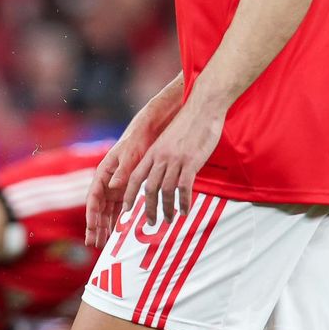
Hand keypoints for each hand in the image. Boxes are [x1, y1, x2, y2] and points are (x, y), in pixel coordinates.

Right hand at [85, 122, 152, 248]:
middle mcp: (105, 184)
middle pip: (97, 209)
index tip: (91, 228)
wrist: (146, 136)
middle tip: (92, 243)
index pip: (93, 197)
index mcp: (102, 174)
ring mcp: (114, 189)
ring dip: (103, 228)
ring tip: (101, 245)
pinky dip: (115, 222)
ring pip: (106, 213)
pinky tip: (115, 235)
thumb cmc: (135, 143)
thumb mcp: (129, 155)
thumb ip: (122, 171)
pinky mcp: (124, 192)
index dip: (91, 214)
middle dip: (94, 227)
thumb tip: (113, 186)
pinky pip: (117, 210)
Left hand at [119, 103, 223, 225]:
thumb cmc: (188, 123)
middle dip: (148, 209)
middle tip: (150, 223)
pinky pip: (184, 188)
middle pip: (149, 188)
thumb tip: (161, 172)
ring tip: (169, 220)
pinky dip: (183, 202)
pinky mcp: (191, 162)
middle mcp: (161, 157)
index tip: (126, 210)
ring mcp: (176, 160)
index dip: (130, 195)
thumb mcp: (168, 139)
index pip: (135, 177)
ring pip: (166, 191)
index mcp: (153, 151)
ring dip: (166, 209)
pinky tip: (184, 211)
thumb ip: (163, 155)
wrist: (202, 107)